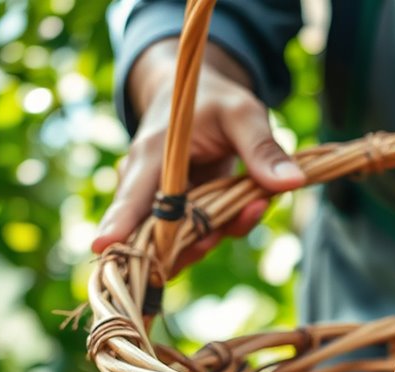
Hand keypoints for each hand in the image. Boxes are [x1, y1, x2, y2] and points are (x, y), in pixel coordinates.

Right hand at [91, 40, 305, 270]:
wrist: (202, 100)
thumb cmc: (216, 101)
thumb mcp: (244, 114)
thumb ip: (263, 149)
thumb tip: (291, 184)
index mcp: (153, 155)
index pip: (131, 196)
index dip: (118, 224)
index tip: (102, 247)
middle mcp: (150, 186)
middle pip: (155, 234)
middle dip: (190, 244)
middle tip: (220, 234)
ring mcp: (166, 204)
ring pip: (182, 241)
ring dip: (219, 234)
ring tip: (254, 205)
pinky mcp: (186, 213)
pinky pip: (204, 233)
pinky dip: (230, 225)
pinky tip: (253, 205)